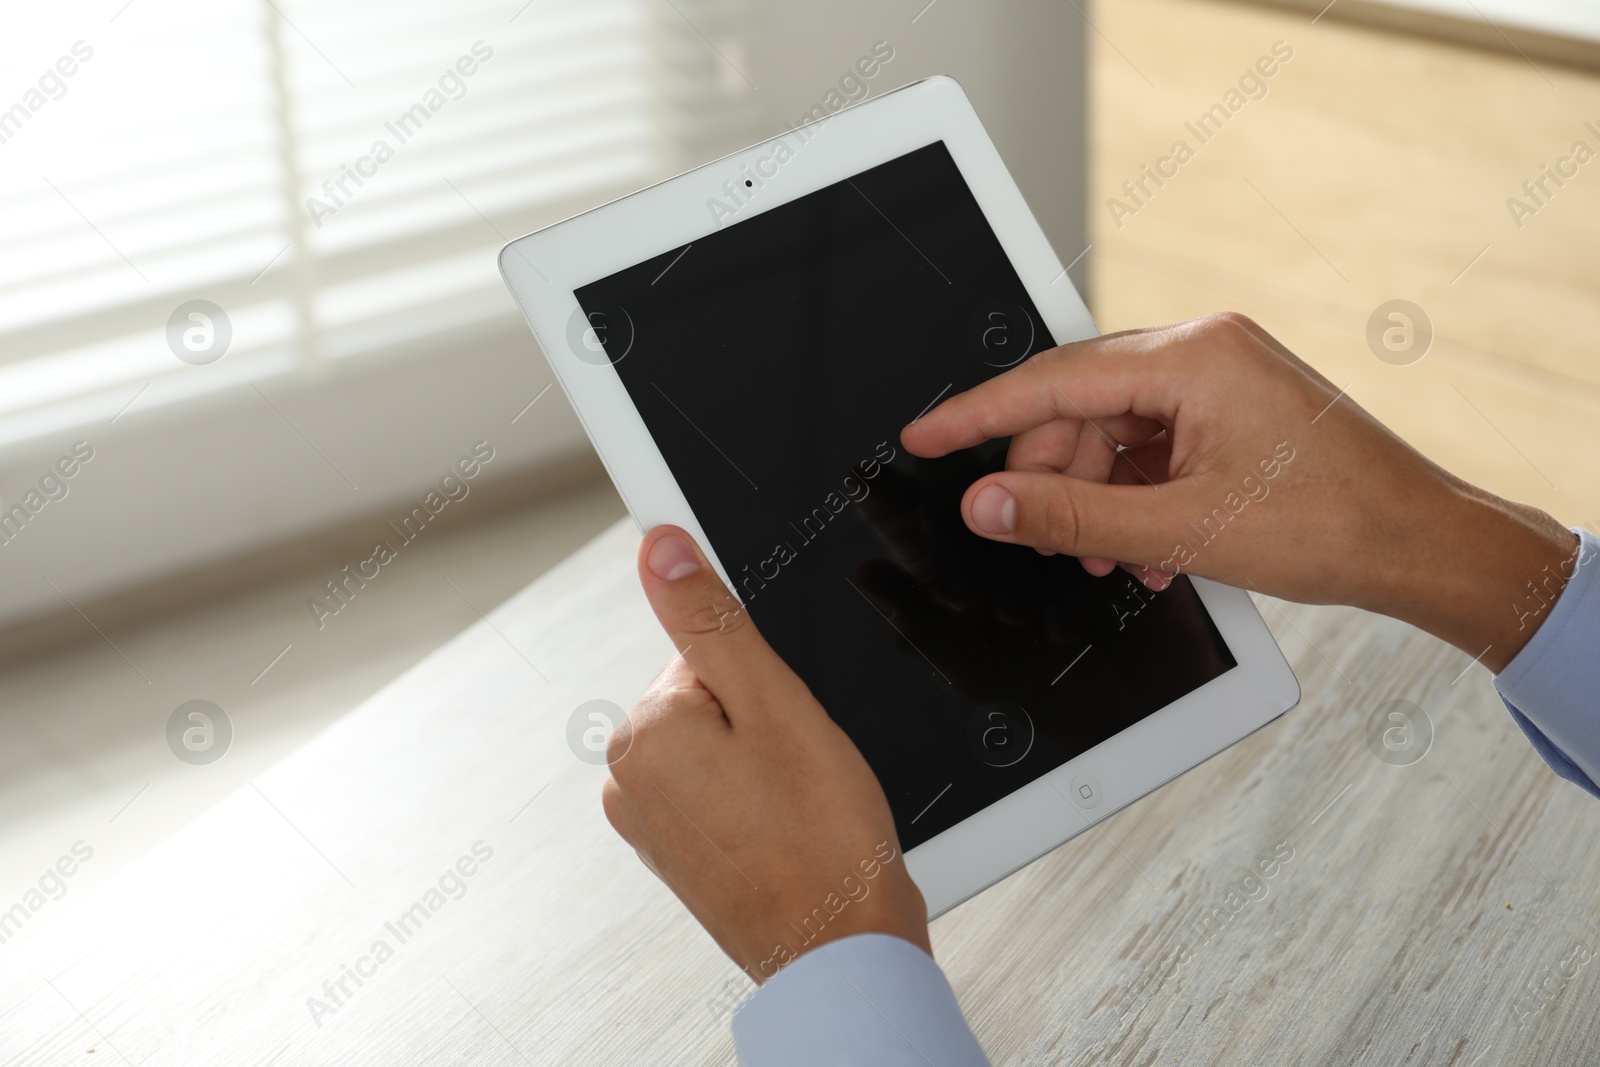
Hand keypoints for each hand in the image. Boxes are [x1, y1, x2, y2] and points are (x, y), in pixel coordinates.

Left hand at [602, 526, 931, 981]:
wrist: (840, 948)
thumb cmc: (821, 841)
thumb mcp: (775, 704)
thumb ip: (711, 619)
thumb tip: (660, 547)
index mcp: (644, 731)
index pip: (711, 650)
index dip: (769, 680)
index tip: (791, 729)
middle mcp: (629, 778)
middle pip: (714, 697)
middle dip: (766, 719)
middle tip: (803, 769)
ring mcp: (650, 822)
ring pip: (722, 745)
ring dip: (766, 761)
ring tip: (799, 805)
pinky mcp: (678, 853)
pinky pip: (721, 791)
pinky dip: (758, 800)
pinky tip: (789, 827)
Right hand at [901, 313, 1578, 671]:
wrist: (1422, 545)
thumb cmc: (1335, 525)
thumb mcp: (1181, 528)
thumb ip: (1069, 515)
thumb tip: (990, 505)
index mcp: (1193, 357)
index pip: (1050, 379)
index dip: (976, 415)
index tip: (925, 437)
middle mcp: (1205, 351)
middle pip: (1077, 406)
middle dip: (1052, 476)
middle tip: (1038, 535)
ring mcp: (1221, 377)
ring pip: (1111, 430)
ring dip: (1096, 495)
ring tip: (1108, 554)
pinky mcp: (1231, 408)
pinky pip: (1151, 443)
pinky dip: (1135, 493)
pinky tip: (1145, 544)